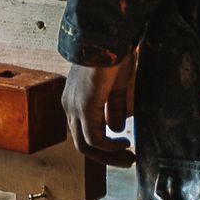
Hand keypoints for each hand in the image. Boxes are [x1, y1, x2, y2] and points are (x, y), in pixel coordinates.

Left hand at [61, 50, 138, 167]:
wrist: (107, 39)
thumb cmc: (111, 57)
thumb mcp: (114, 87)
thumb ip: (113, 108)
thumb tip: (116, 129)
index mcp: (75, 100)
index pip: (84, 132)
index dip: (104, 145)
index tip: (125, 147)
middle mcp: (70, 106)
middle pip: (82, 143)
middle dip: (106, 156)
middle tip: (128, 159)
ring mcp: (74, 107)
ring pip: (85, 145)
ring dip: (108, 156)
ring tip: (129, 157)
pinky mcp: (83, 107)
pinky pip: (94, 138)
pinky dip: (109, 147)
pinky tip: (124, 143)